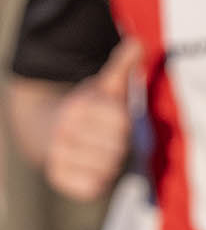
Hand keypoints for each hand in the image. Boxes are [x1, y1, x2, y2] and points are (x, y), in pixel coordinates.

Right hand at [46, 37, 141, 201]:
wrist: (43, 130)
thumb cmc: (87, 109)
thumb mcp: (103, 86)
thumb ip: (122, 67)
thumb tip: (139, 42)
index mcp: (79, 107)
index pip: (121, 124)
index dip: (123, 125)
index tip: (113, 121)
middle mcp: (65, 132)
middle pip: (116, 148)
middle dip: (117, 145)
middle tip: (106, 140)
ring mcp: (58, 156)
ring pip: (107, 169)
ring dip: (110, 164)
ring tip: (99, 153)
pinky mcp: (58, 178)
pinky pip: (92, 187)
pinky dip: (97, 181)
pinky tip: (92, 168)